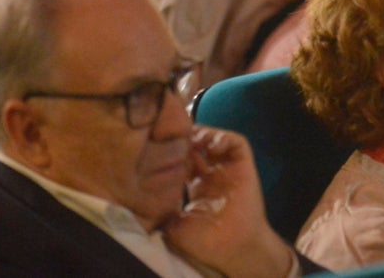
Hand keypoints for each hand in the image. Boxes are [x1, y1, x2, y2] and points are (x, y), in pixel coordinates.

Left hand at [165, 127, 292, 277]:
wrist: (233, 248)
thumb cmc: (205, 241)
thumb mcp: (174, 224)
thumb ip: (161, 210)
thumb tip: (139, 201)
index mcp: (196, 186)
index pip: (182, 160)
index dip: (171, 153)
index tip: (159, 151)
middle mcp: (212, 175)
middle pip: (197, 146)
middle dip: (185, 140)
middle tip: (174, 140)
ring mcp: (228, 169)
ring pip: (215, 139)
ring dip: (203, 134)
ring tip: (192, 140)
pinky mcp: (243, 166)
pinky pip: (237, 142)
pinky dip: (224, 137)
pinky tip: (212, 145)